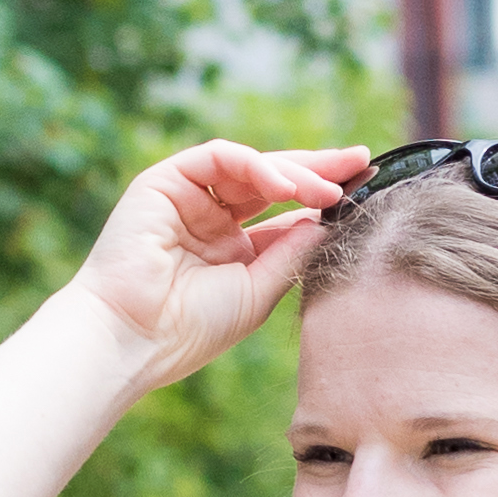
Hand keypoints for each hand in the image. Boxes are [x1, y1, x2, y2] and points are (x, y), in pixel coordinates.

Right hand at [65, 140, 373, 389]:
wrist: (132, 339)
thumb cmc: (189, 329)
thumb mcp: (258, 291)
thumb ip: (292, 252)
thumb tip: (329, 219)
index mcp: (232, 247)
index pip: (284, 211)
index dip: (322, 198)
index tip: (365, 187)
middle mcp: (211, 217)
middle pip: (272, 180)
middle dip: (318, 168)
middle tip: (361, 161)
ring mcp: (187, 196)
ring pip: (250, 166)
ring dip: (293, 171)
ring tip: (329, 187)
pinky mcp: (164, 180)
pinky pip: (219, 158)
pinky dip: (255, 166)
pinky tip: (286, 185)